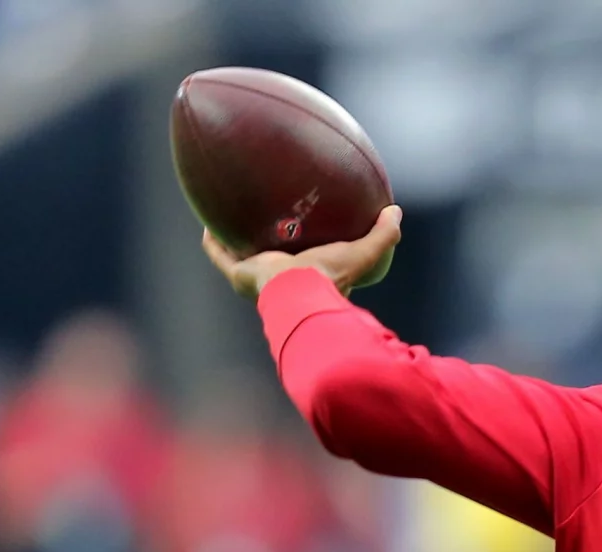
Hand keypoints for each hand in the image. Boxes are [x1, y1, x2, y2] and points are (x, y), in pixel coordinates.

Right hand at [201, 205, 402, 299]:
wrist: (299, 291)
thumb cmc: (331, 276)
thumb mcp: (364, 252)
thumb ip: (384, 235)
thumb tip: (395, 211)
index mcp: (307, 281)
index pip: (306, 265)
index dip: (306, 250)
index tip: (306, 229)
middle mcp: (280, 284)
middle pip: (271, 262)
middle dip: (267, 244)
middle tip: (266, 219)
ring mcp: (257, 281)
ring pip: (241, 259)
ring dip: (235, 241)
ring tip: (230, 216)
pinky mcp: (239, 275)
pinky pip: (219, 254)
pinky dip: (212, 241)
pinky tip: (206, 221)